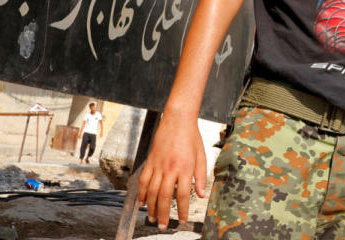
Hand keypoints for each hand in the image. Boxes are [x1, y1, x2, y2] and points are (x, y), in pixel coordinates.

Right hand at [136, 111, 206, 229]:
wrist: (178, 119)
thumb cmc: (192, 136)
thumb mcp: (202, 155)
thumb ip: (201, 176)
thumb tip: (201, 194)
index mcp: (185, 167)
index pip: (184, 194)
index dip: (183, 209)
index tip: (183, 219)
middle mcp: (170, 168)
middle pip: (165, 197)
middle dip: (164, 214)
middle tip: (163, 226)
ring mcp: (158, 165)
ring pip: (152, 191)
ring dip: (152, 207)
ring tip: (153, 218)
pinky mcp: (150, 161)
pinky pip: (144, 180)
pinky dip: (142, 193)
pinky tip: (143, 202)